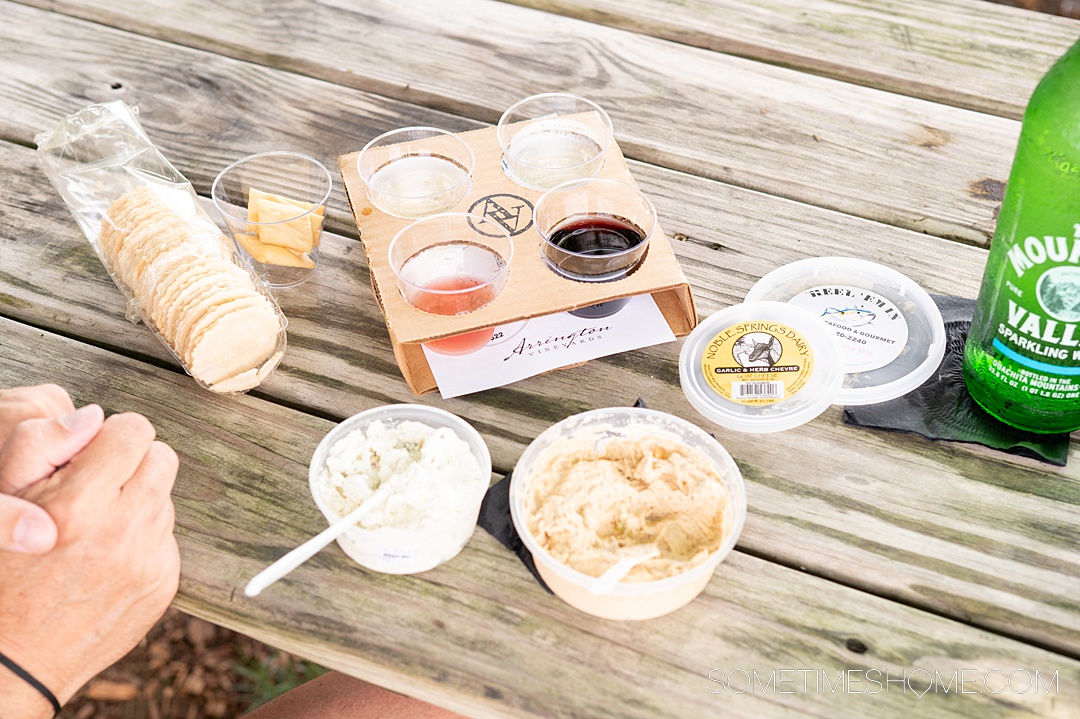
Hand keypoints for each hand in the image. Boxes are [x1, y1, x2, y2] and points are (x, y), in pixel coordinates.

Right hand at [0, 413, 179, 718]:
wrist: (12, 660)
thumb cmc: (1, 573)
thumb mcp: (5, 497)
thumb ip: (43, 445)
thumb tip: (95, 416)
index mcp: (80, 503)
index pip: (134, 430)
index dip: (110, 437)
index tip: (91, 454)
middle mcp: (124, 531)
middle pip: (162, 458)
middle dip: (132, 463)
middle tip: (98, 485)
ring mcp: (149, 561)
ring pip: (165, 498)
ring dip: (138, 501)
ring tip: (96, 526)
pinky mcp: (164, 585)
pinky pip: (167, 539)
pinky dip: (143, 540)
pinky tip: (105, 558)